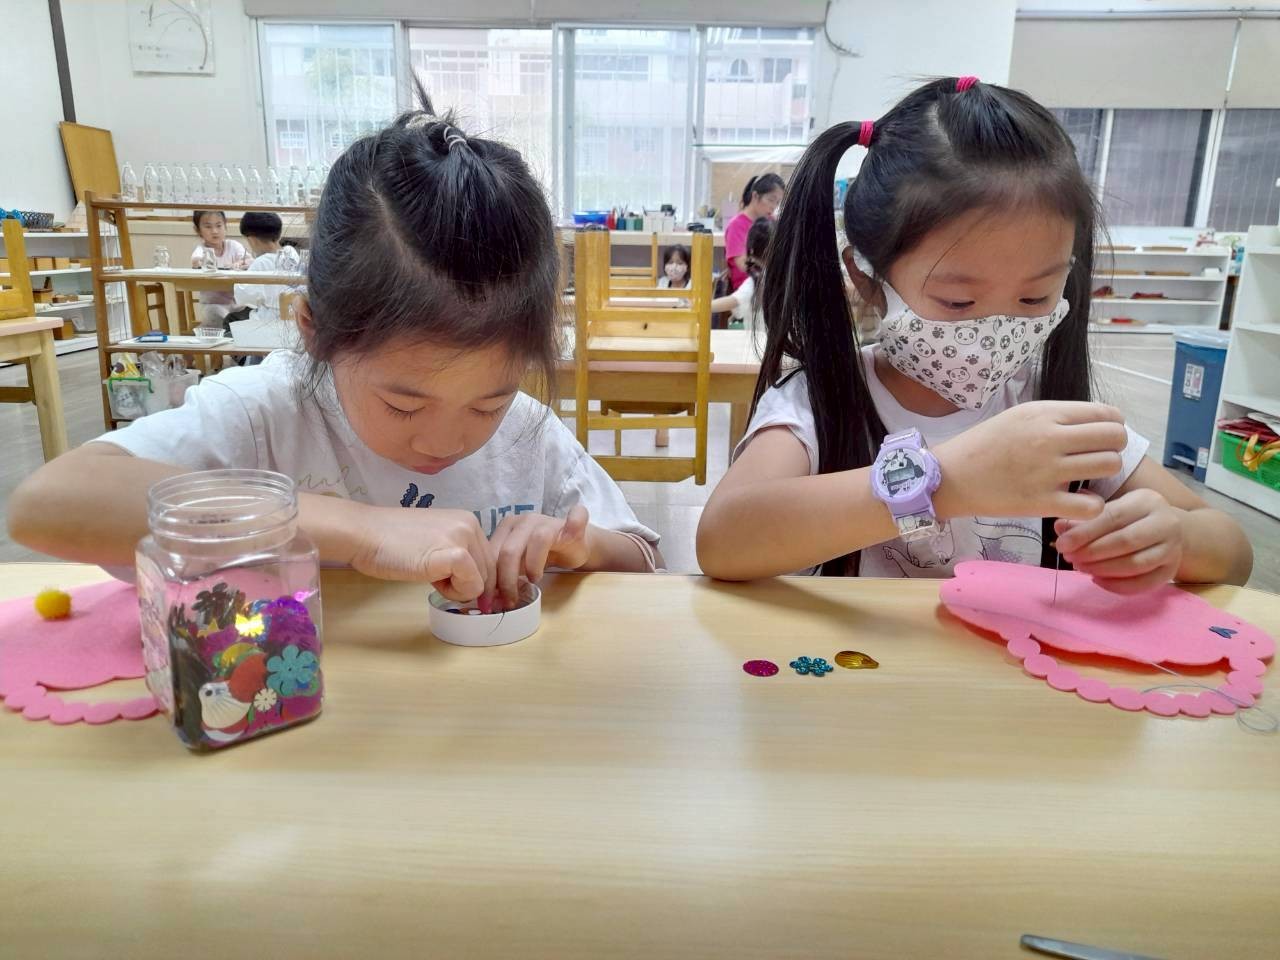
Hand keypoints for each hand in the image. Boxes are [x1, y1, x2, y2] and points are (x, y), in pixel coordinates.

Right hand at [349, 507, 494, 601]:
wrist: (364, 533)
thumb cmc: (391, 542)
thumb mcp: (435, 543)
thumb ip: (458, 557)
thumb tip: (478, 588)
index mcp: (468, 521)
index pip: (488, 561)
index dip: (471, 579)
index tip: (449, 582)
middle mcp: (471, 525)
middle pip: (488, 573)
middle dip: (463, 584)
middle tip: (432, 576)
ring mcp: (463, 537)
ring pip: (481, 583)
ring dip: (456, 588)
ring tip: (427, 573)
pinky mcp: (454, 553)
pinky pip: (471, 585)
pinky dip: (454, 592)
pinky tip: (430, 580)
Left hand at [487, 505, 591, 607]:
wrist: (571, 544)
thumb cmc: (541, 554)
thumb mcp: (518, 564)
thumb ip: (503, 575)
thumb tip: (488, 600)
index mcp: (507, 528)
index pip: (491, 554)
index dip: (489, 581)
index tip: (490, 602)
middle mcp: (524, 521)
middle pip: (509, 550)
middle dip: (507, 580)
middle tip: (510, 600)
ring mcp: (547, 521)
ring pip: (536, 540)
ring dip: (533, 565)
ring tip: (534, 580)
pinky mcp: (570, 524)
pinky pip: (574, 519)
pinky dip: (574, 524)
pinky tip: (570, 538)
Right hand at [935, 401, 1127, 520]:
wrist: (951, 476)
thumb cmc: (985, 444)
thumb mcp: (1020, 415)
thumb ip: (1057, 418)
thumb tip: (1097, 424)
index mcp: (1045, 414)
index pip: (1106, 414)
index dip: (1113, 425)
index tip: (1103, 436)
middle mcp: (1049, 439)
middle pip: (1114, 439)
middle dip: (1114, 447)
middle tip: (1098, 457)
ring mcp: (1047, 472)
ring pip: (1108, 467)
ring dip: (1104, 474)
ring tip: (1087, 478)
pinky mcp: (1041, 502)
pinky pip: (1091, 505)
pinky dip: (1091, 505)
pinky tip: (1077, 501)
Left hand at [1054, 488, 1183, 593]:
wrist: (1165, 530)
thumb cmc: (1129, 517)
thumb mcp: (1110, 509)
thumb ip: (1084, 518)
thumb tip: (1060, 528)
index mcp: (1148, 501)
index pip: (1113, 517)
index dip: (1085, 533)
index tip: (1062, 544)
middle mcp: (1166, 523)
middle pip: (1126, 541)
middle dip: (1092, 552)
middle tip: (1069, 557)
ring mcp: (1173, 549)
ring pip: (1136, 564)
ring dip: (1102, 569)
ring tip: (1080, 567)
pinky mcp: (1171, 571)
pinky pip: (1143, 584)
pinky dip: (1117, 586)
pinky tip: (1097, 580)